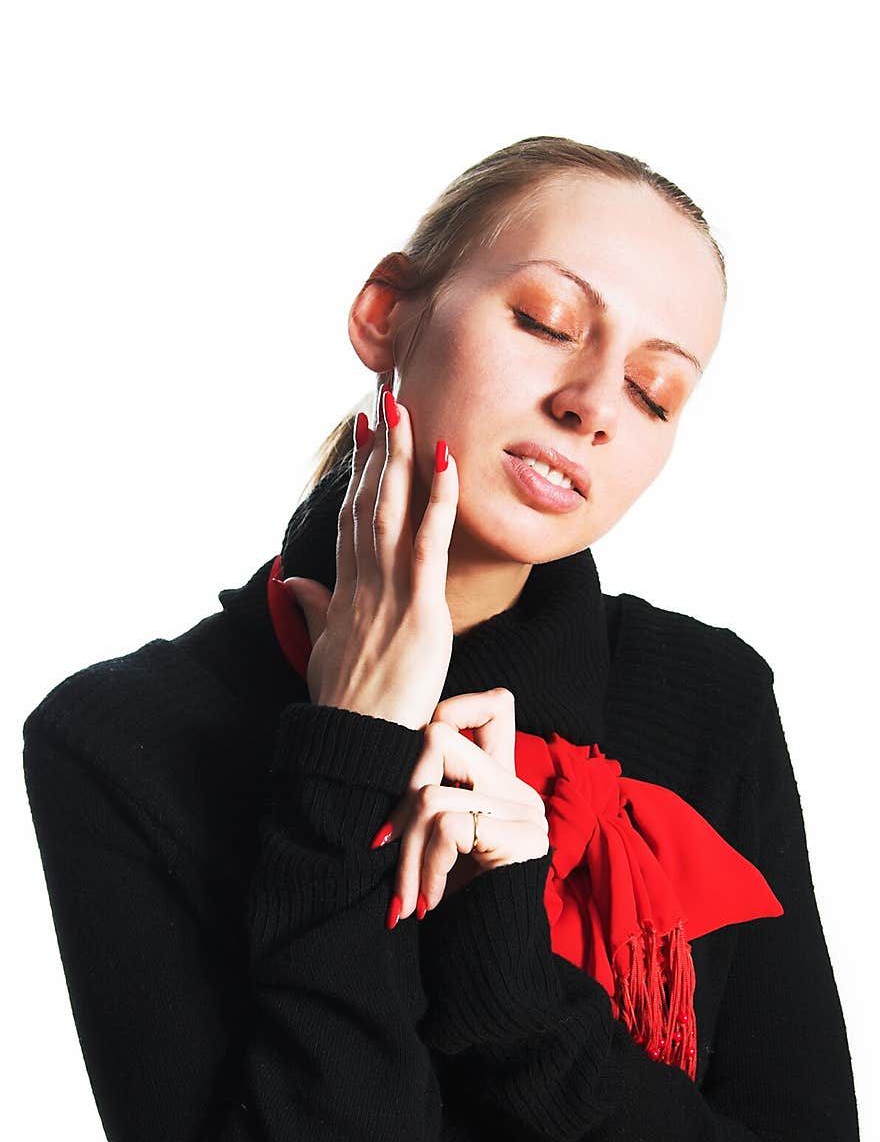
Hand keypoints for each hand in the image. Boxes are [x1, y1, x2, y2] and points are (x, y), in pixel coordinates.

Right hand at [279, 388, 458, 730]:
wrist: (356, 741)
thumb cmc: (345, 702)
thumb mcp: (323, 648)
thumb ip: (313, 608)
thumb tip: (292, 582)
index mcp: (345, 589)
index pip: (352, 517)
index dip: (359, 472)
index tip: (365, 434)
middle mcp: (363, 580)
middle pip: (368, 500)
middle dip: (378, 448)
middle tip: (385, 399)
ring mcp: (389, 590)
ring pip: (391, 510)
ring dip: (399, 457)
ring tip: (406, 411)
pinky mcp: (419, 607)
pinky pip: (429, 544)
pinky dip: (439, 502)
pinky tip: (447, 464)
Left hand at [373, 688, 549, 926]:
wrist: (493, 974)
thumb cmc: (457, 914)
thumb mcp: (437, 849)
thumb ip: (426, 805)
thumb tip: (375, 772)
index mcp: (501, 782)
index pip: (496, 703)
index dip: (453, 709)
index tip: (413, 777)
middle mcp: (518, 788)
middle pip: (439, 737)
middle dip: (398, 799)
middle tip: (386, 854)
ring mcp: (525, 811)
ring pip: (431, 794)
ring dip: (406, 855)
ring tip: (406, 900)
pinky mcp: (525, 839)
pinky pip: (449, 828)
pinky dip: (426, 869)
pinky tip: (429, 905)